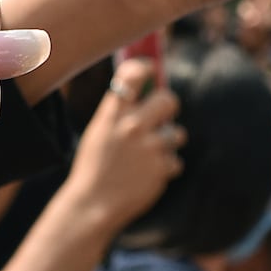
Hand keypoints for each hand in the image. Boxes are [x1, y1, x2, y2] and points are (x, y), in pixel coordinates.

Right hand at [64, 59, 183, 231]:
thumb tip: (144, 94)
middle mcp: (132, 126)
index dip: (145, 67)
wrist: (93, 203)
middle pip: (168, 100)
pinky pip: (175, 160)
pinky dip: (165, 167)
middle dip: (168, 106)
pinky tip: (148, 174)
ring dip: (168, 143)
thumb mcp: (98, 132)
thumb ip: (118, 114)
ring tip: (150, 154)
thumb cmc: (94, 166)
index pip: (132, 75)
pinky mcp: (162, 168)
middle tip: (162, 115)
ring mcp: (149, 148)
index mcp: (112, 114)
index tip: (151, 69)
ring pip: (177, 133)